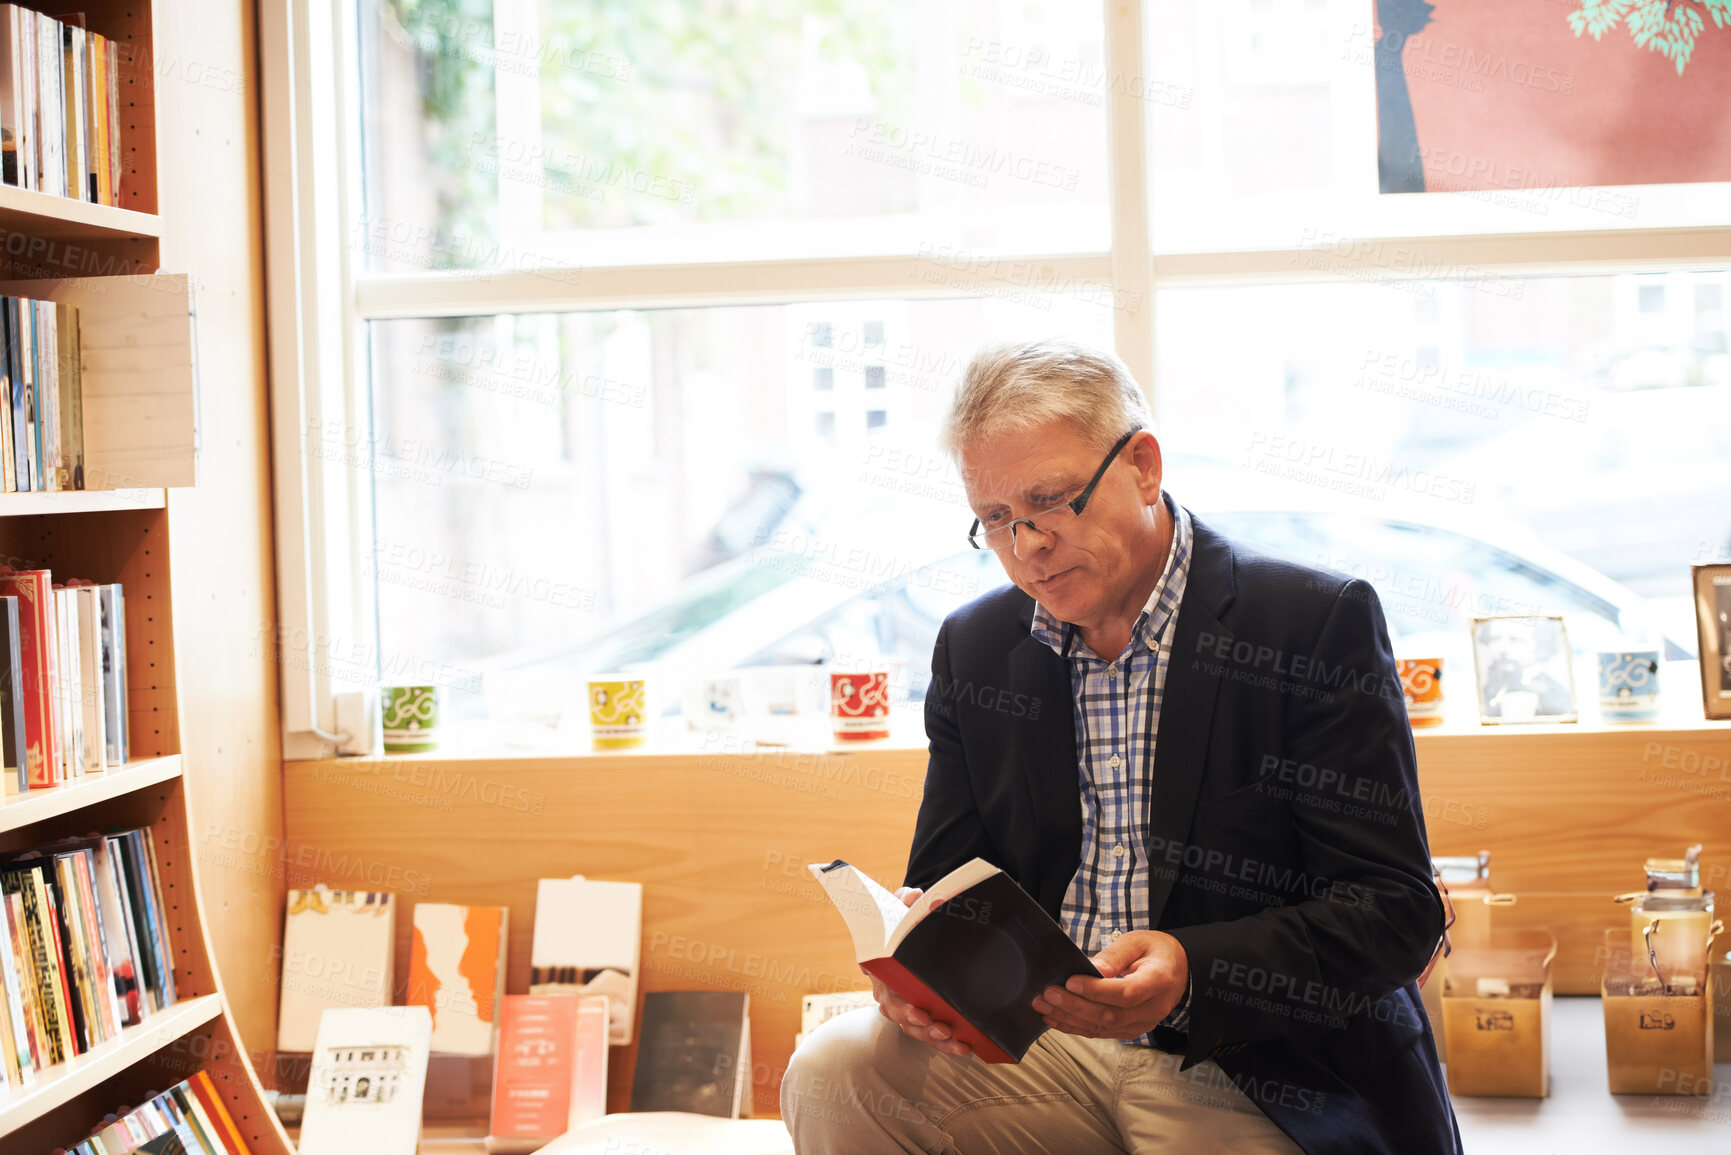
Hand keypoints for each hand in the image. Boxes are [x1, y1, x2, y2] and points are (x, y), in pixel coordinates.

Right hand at [865, 887, 971, 1058]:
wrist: (914, 935)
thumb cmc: (905, 924)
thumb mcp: (903, 909)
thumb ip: (906, 901)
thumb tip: (915, 897)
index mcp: (881, 968)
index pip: (885, 989)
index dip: (898, 1004)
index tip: (917, 1011)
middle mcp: (888, 991)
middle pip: (898, 1014)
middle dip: (917, 1023)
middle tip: (936, 1024)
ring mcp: (905, 1007)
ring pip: (914, 1030)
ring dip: (933, 1037)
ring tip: (953, 1037)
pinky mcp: (922, 1017)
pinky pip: (930, 1036)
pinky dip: (946, 1045)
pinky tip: (964, 1047)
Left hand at [1032, 930, 1187, 1040]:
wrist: (1177, 972)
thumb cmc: (1156, 952)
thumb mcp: (1138, 941)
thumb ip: (1116, 954)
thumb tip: (1093, 968)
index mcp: (1158, 981)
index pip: (1125, 993)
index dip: (1096, 990)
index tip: (1070, 981)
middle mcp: (1152, 1008)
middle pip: (1110, 1015)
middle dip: (1074, 1006)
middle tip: (1047, 994)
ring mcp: (1142, 1023)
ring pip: (1102, 1028)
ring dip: (1069, 1019)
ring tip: (1043, 1005)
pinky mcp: (1130, 1030)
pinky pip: (1100, 1033)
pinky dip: (1075, 1027)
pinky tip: (1054, 1018)